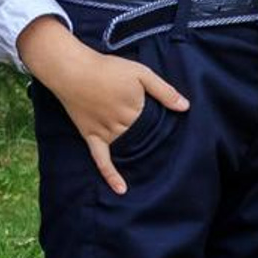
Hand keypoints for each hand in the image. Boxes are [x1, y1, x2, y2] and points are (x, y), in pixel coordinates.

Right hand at [21, 20, 189, 195]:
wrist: (72, 69)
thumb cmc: (108, 69)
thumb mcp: (141, 73)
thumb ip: (163, 91)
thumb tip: (185, 107)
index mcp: (136, 110)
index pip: (157, 127)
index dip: (165, 129)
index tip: (177, 136)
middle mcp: (121, 125)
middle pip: (142, 139)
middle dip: (154, 143)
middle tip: (169, 152)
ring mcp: (105, 132)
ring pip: (126, 149)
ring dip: (139, 157)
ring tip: (155, 167)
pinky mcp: (90, 136)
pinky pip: (100, 159)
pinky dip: (110, 174)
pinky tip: (120, 189)